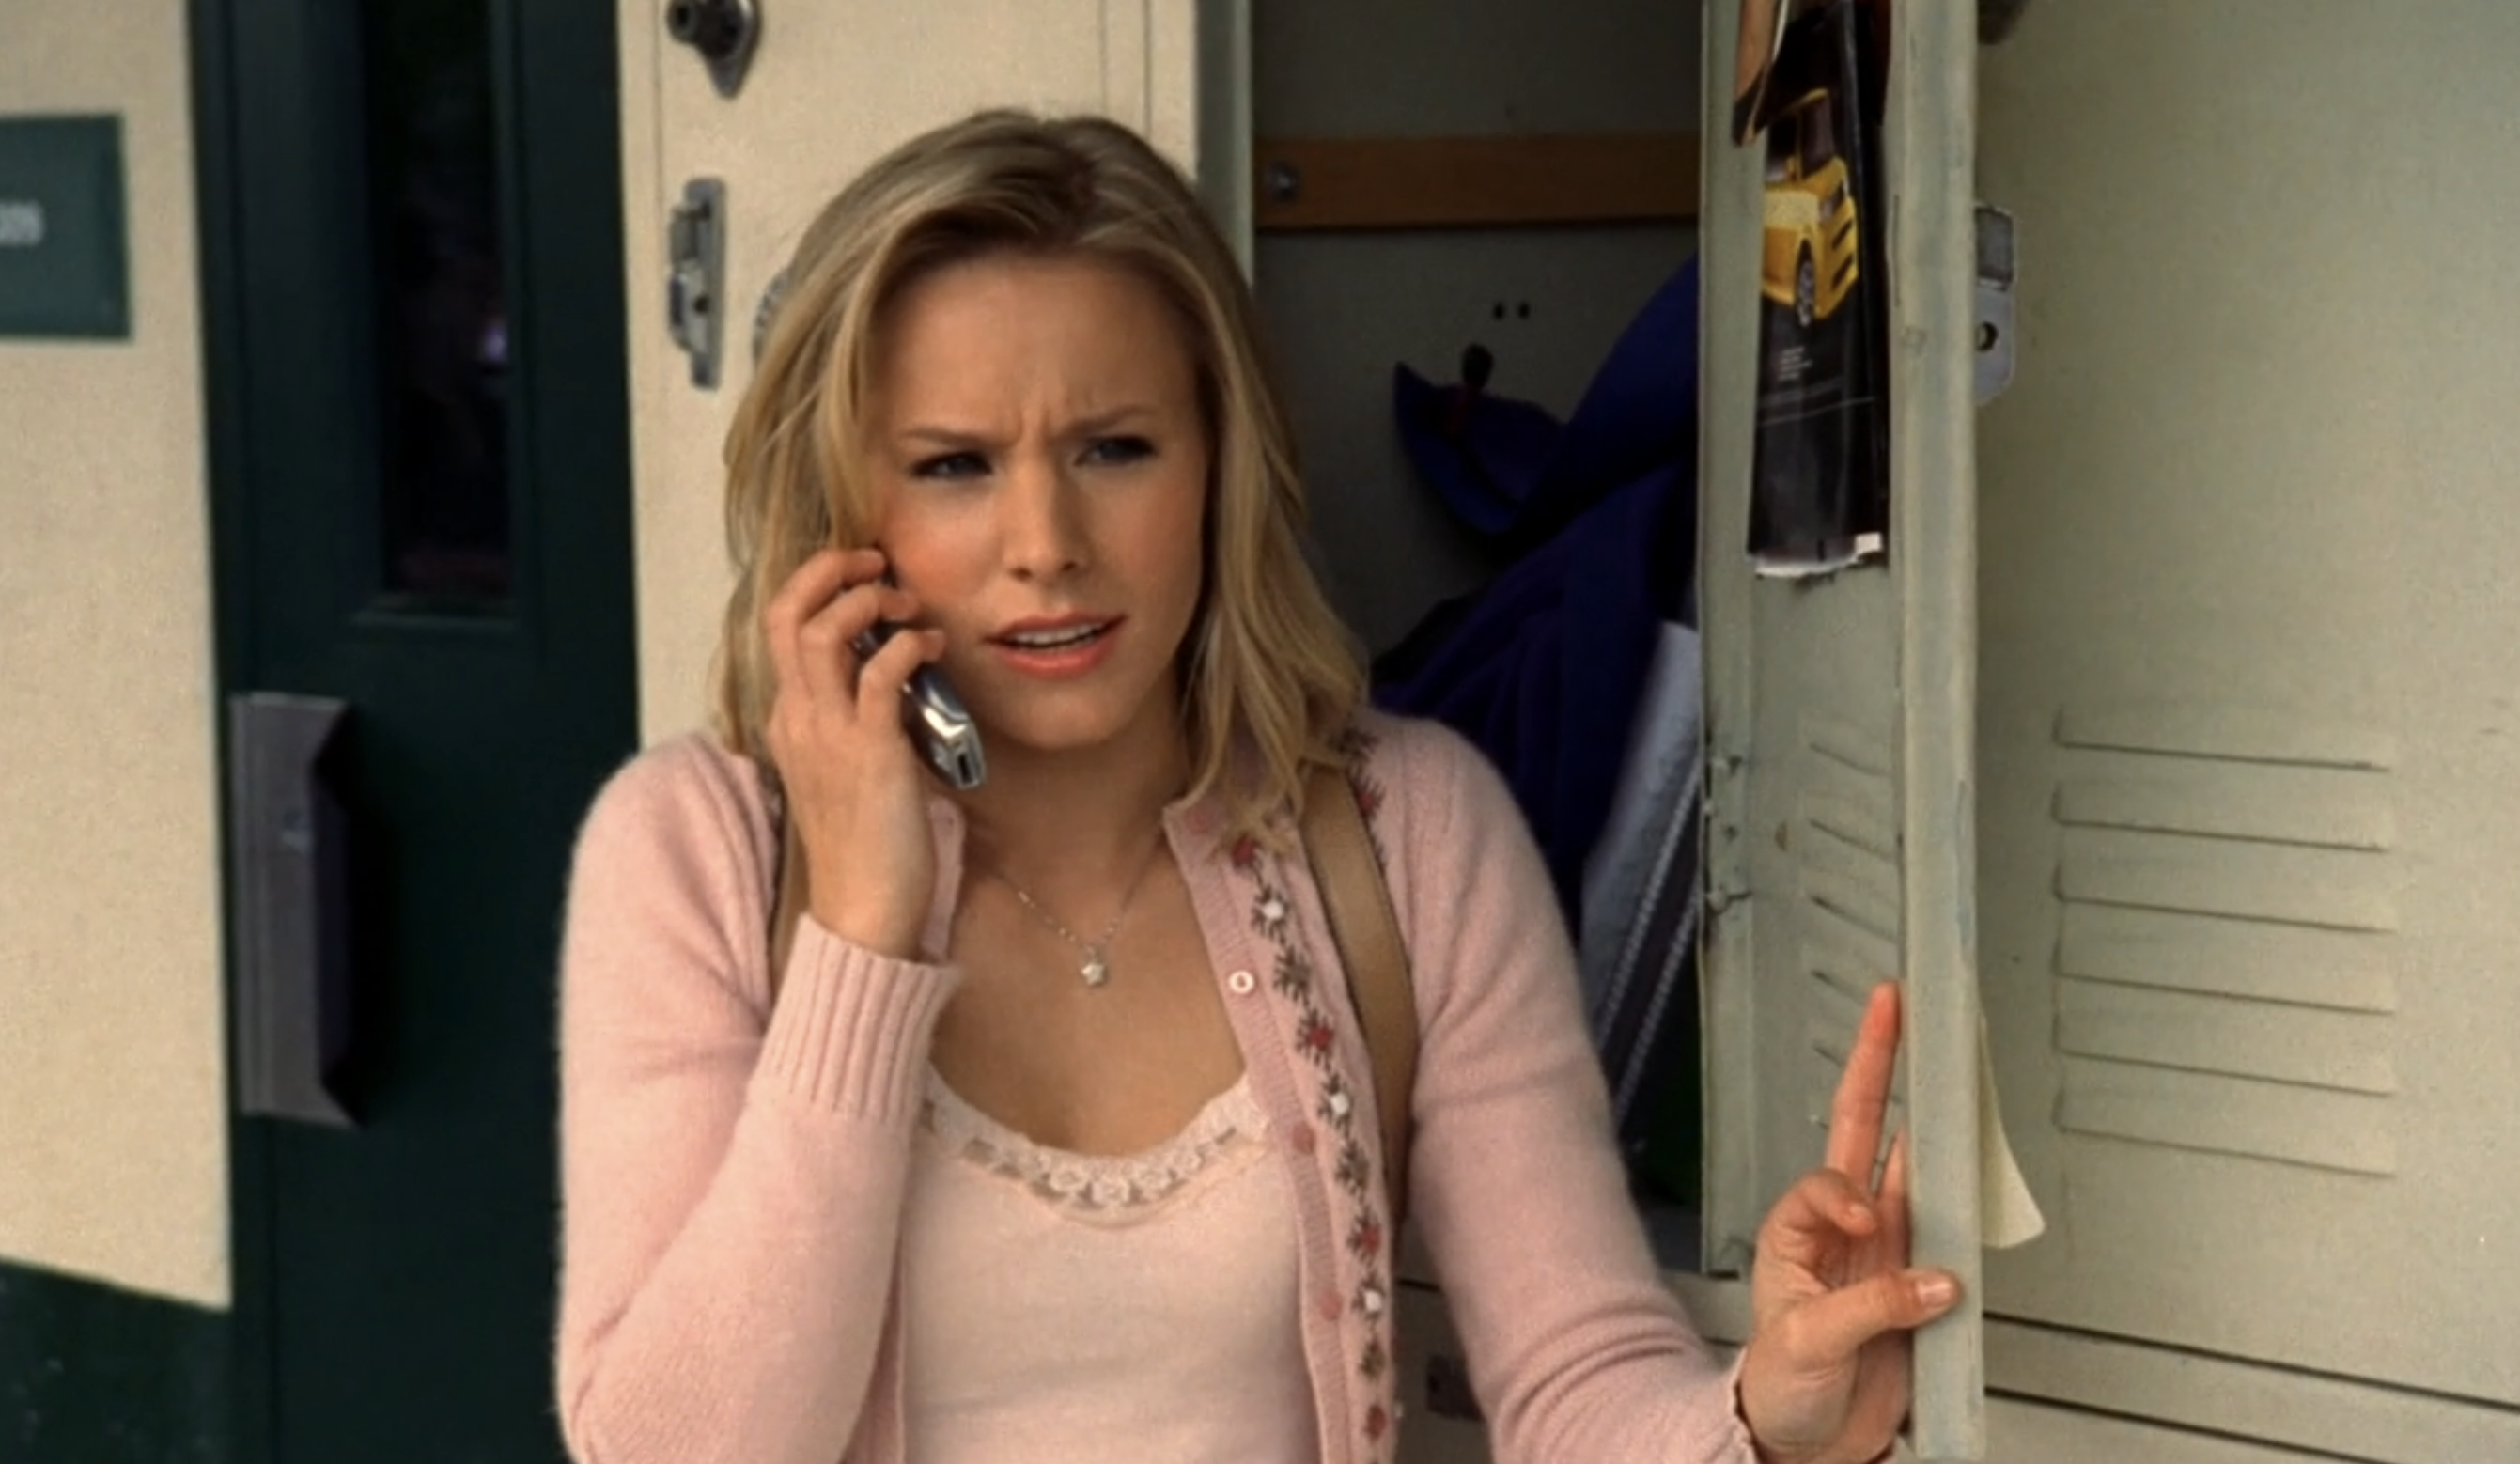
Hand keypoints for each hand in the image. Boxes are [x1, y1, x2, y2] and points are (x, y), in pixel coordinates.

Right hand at [760, 547, 947, 959]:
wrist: (864, 909)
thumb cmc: (869, 845)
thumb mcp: (852, 771)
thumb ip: (863, 723)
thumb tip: (902, 683)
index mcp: (790, 721)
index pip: (781, 629)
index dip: (817, 588)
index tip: (861, 576)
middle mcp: (798, 720)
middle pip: (784, 615)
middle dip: (828, 571)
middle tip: (876, 563)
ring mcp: (826, 734)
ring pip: (818, 633)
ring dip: (864, 600)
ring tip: (904, 601)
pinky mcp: (868, 752)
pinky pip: (878, 674)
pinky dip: (906, 646)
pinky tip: (931, 647)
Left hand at [1737, 982, 1962, 1463]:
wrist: (1804, 1443)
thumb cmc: (1778, 1389)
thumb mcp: (1809, 1342)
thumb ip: (1873, 1306)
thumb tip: (1934, 1280)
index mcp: (1793, 1233)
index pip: (1824, 1182)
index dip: (1844, 1194)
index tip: (1866, 1224)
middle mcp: (1837, 1231)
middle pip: (1860, 1131)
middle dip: (1876, 1066)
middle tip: (1894, 1008)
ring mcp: (1879, 1250)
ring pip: (1907, 1166)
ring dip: (1925, 1118)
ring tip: (1945, 1061)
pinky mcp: (1913, 1281)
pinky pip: (1942, 1225)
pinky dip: (1959, 1195)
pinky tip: (1969, 1162)